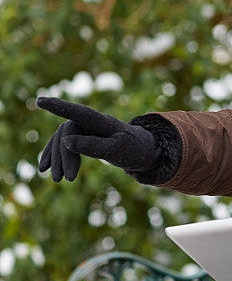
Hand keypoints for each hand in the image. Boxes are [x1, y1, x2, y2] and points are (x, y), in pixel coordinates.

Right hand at [37, 97, 161, 180]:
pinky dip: (56, 156)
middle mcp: (92, 122)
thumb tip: (66, 141)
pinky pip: (64, 144)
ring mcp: (87, 129)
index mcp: (103, 122)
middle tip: (62, 180)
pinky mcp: (84, 137)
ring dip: (58, 159)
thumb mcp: (118, 151)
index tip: (40, 101)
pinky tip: (45, 169)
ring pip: (63, 139)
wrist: (143, 152)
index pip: (79, 112)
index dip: (59, 107)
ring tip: (56, 180)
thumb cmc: (134, 149)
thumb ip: (94, 146)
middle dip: (63, 156)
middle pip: (68, 133)